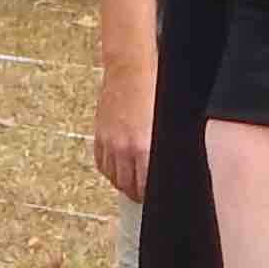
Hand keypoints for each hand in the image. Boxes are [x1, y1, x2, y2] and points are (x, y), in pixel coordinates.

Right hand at [92, 56, 154, 203]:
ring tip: (132, 182)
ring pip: (114, 178)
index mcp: (146, 148)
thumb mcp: (168, 122)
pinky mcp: (99, 135)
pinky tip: (119, 167)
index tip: (157, 198)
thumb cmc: (155, 89)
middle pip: (128, 187)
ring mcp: (110, 143)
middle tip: (145, 195)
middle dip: (138, 194)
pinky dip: (110, 170)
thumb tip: (168, 167)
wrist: (130, 68)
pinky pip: (102, 164)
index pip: (147, 188)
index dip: (153, 197)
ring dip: (123, 183)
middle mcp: (125, 149)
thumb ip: (165, 148)